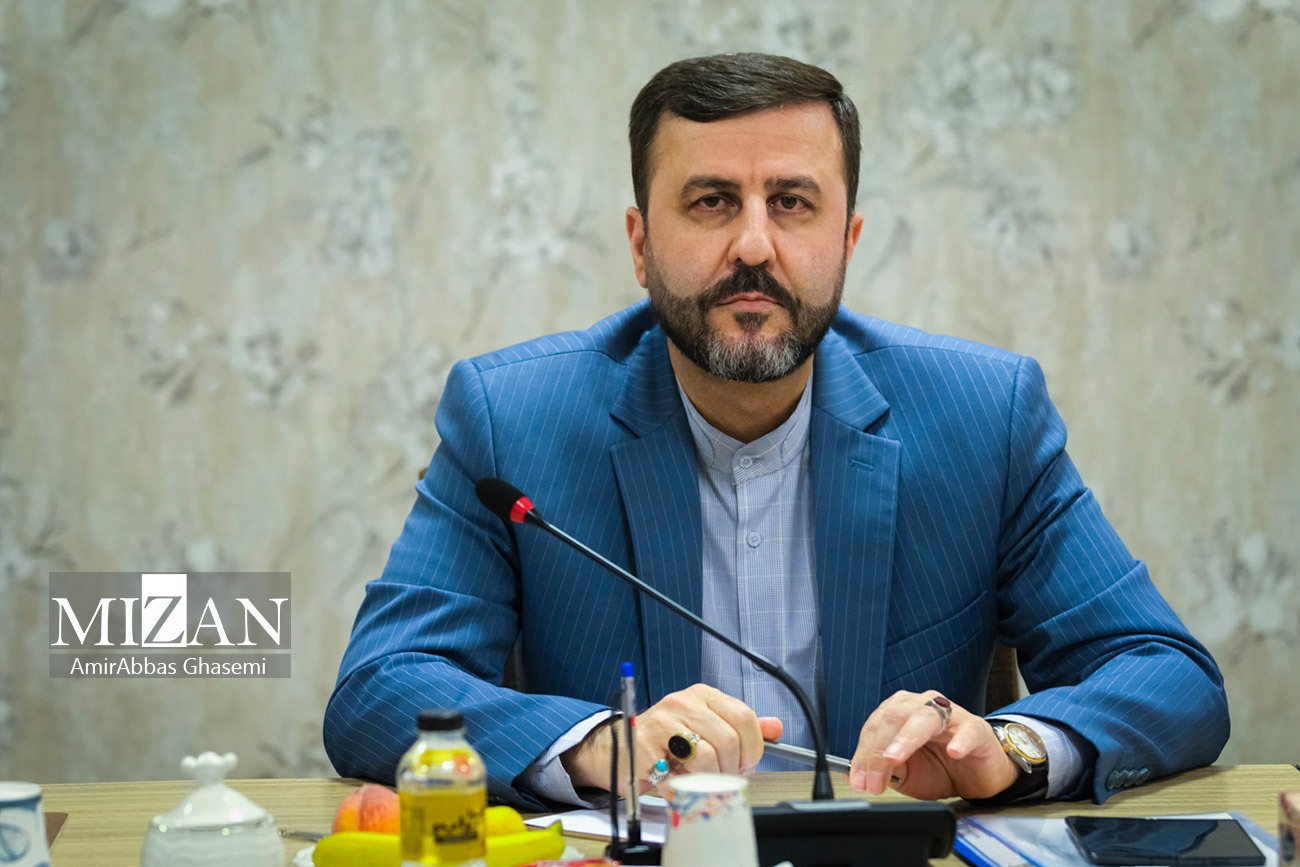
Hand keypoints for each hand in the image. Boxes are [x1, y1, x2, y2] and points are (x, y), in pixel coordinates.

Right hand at [562, 683, 782, 795]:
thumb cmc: (667, 740)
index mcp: (702, 695)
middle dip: (732, 770)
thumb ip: (741, 728)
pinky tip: (679, 787)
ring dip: (710, 782)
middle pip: (728, 740)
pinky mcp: (644, 748)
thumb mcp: (706, 727)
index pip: (744, 716)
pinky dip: (685, 791)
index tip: (747, 765)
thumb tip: (776, 728)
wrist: (620, 748)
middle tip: (724, 780)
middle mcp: (682, 703)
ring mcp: (661, 723)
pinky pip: (679, 777)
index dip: (753, 748)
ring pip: (707, 758)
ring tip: (702, 784)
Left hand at [849, 690, 1018, 800]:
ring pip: (924, 718)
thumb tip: (859, 775)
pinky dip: (959, 741)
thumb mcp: (907, 773)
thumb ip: (886, 769)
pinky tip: (953, 752)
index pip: (875, 726)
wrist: (978, 775)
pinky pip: (967, 731)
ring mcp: (951, 715)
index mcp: (901, 711)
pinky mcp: (976, 729)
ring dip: (906, 739)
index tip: (859, 781)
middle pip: (894, 718)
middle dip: (879, 752)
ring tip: (895, 758)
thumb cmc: (941, 767)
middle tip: (874, 781)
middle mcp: (923, 706)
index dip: (863, 754)